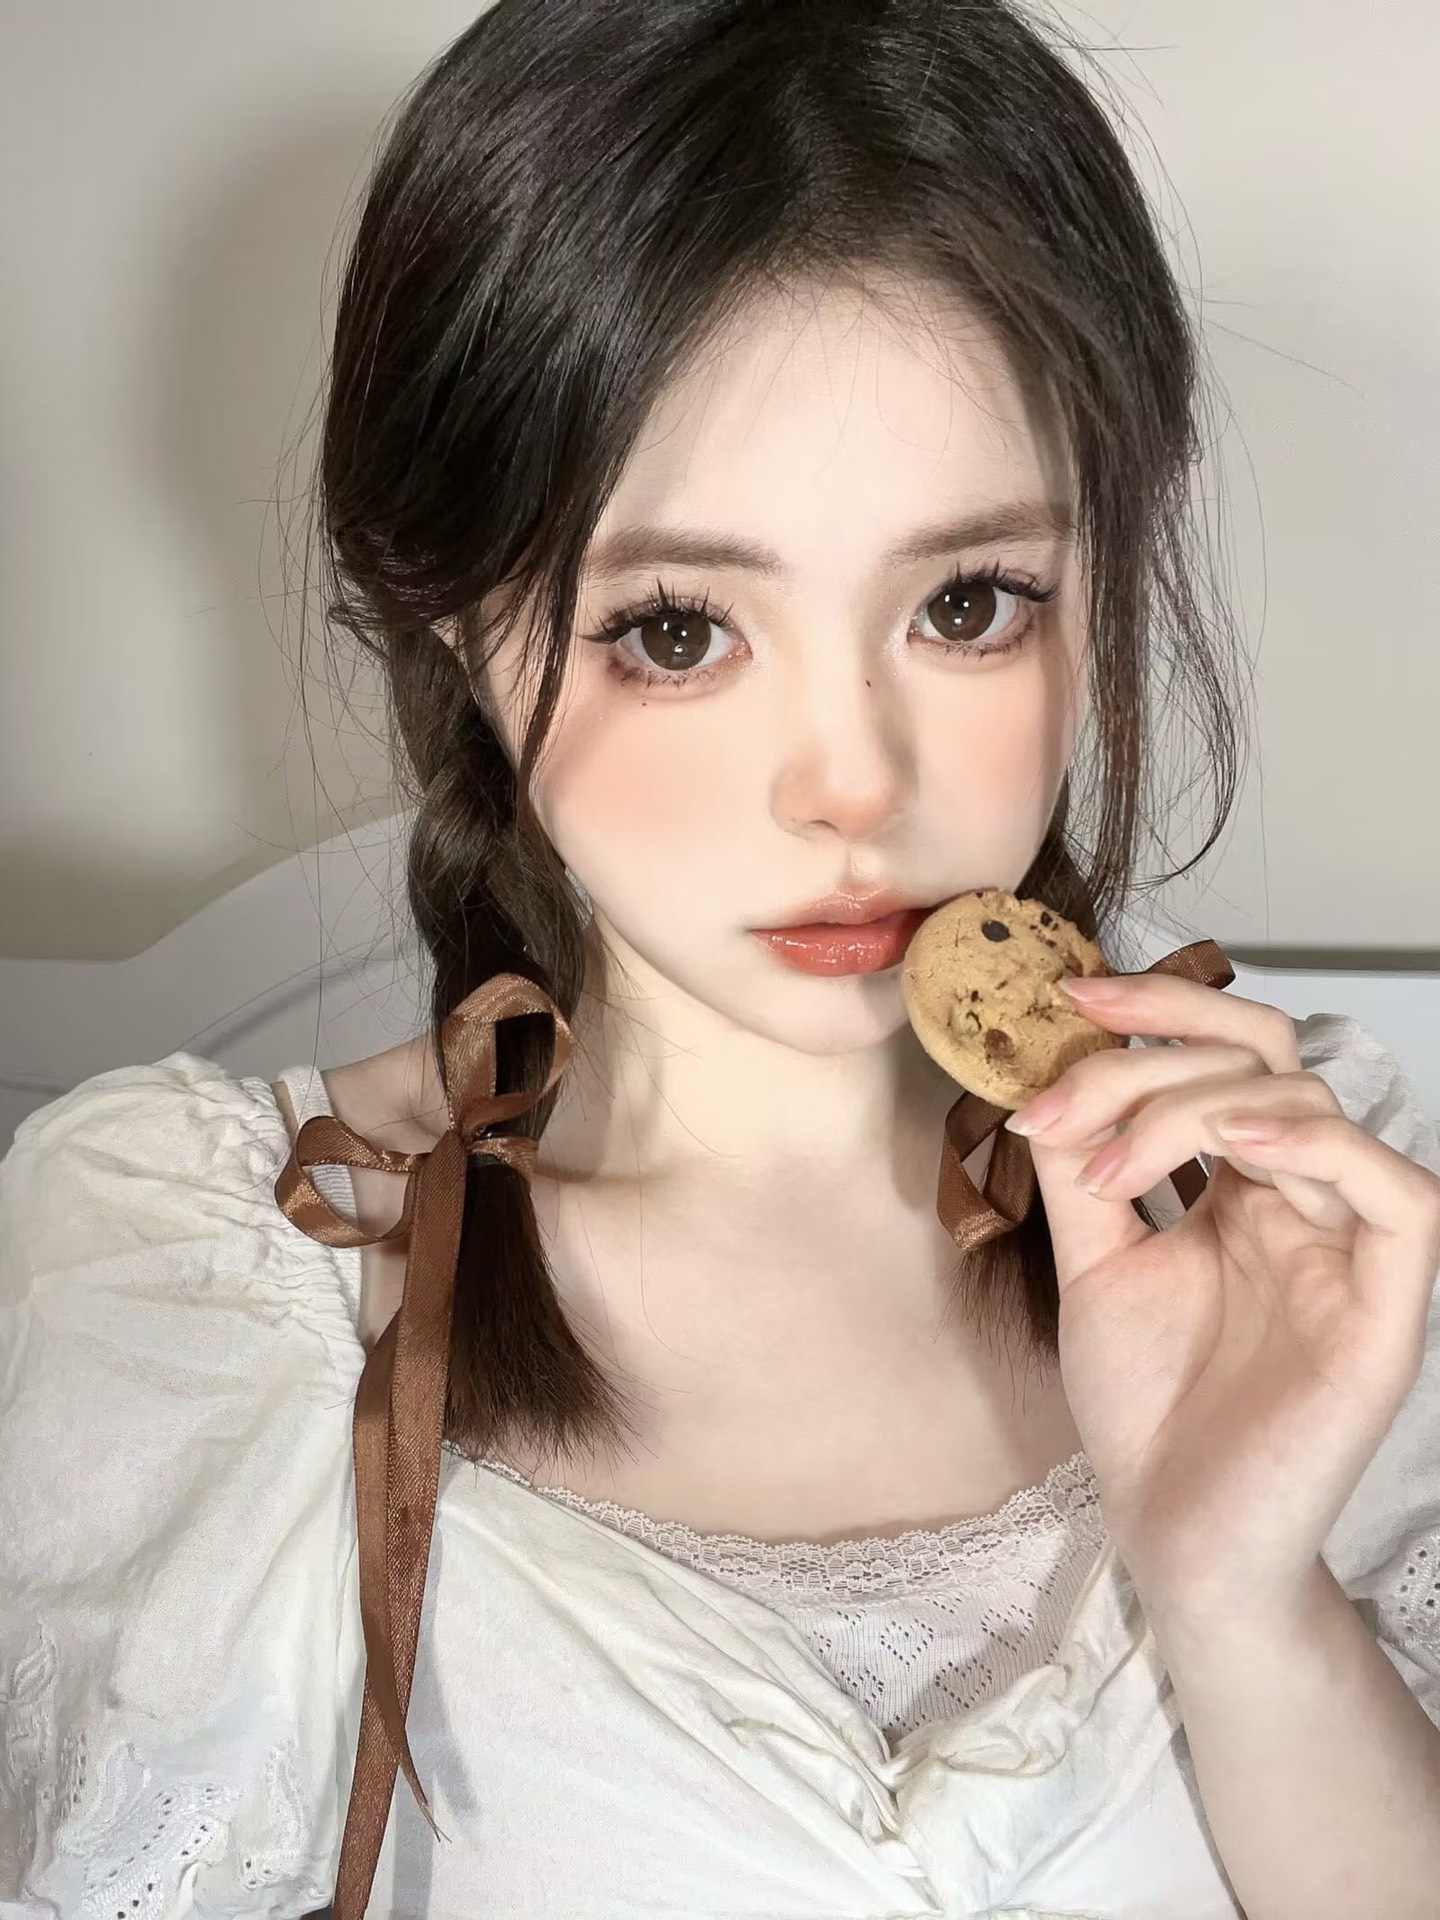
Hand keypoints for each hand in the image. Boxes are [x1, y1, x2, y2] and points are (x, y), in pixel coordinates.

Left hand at [1005, 973, 1439, 1626]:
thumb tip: (1049, 1065)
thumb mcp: (1093, 1262)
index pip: (1223, 1056)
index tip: (1063, 1002)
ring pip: (1308, 1106)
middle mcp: (1303, 1199)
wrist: (1175, 1532)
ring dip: (1191, 1107)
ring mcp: (1349, 1246)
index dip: (1152, 1014)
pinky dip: (1313, 1147)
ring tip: (1111, 1168)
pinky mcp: (1388, 1302)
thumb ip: (1084, 1166)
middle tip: (1069, 1073)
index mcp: (1243, 1185)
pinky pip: (1393, 1190)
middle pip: (1264, 1058)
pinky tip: (1231, 1149)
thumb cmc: (1146, 1407)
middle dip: (1159, 1041)